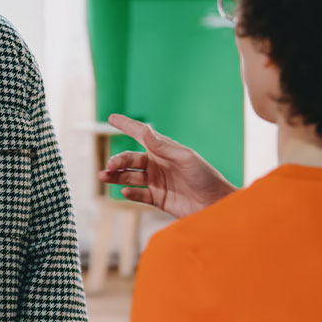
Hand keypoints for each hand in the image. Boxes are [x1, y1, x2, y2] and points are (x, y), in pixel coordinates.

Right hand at [97, 114, 236, 218]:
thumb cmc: (206, 177)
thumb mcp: (185, 158)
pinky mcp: (158, 198)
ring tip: (104, 176)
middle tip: (110, 166)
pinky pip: (139, 194)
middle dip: (118, 160)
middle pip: (131, 159)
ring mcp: (157, 182)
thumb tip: (145, 129)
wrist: (216, 204)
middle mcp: (158, 164)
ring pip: (129, 176)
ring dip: (116, 176)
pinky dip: (130, 193)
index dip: (126, 125)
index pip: (141, 135)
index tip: (111, 117)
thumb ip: (163, 146)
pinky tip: (125, 191)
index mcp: (164, 150)